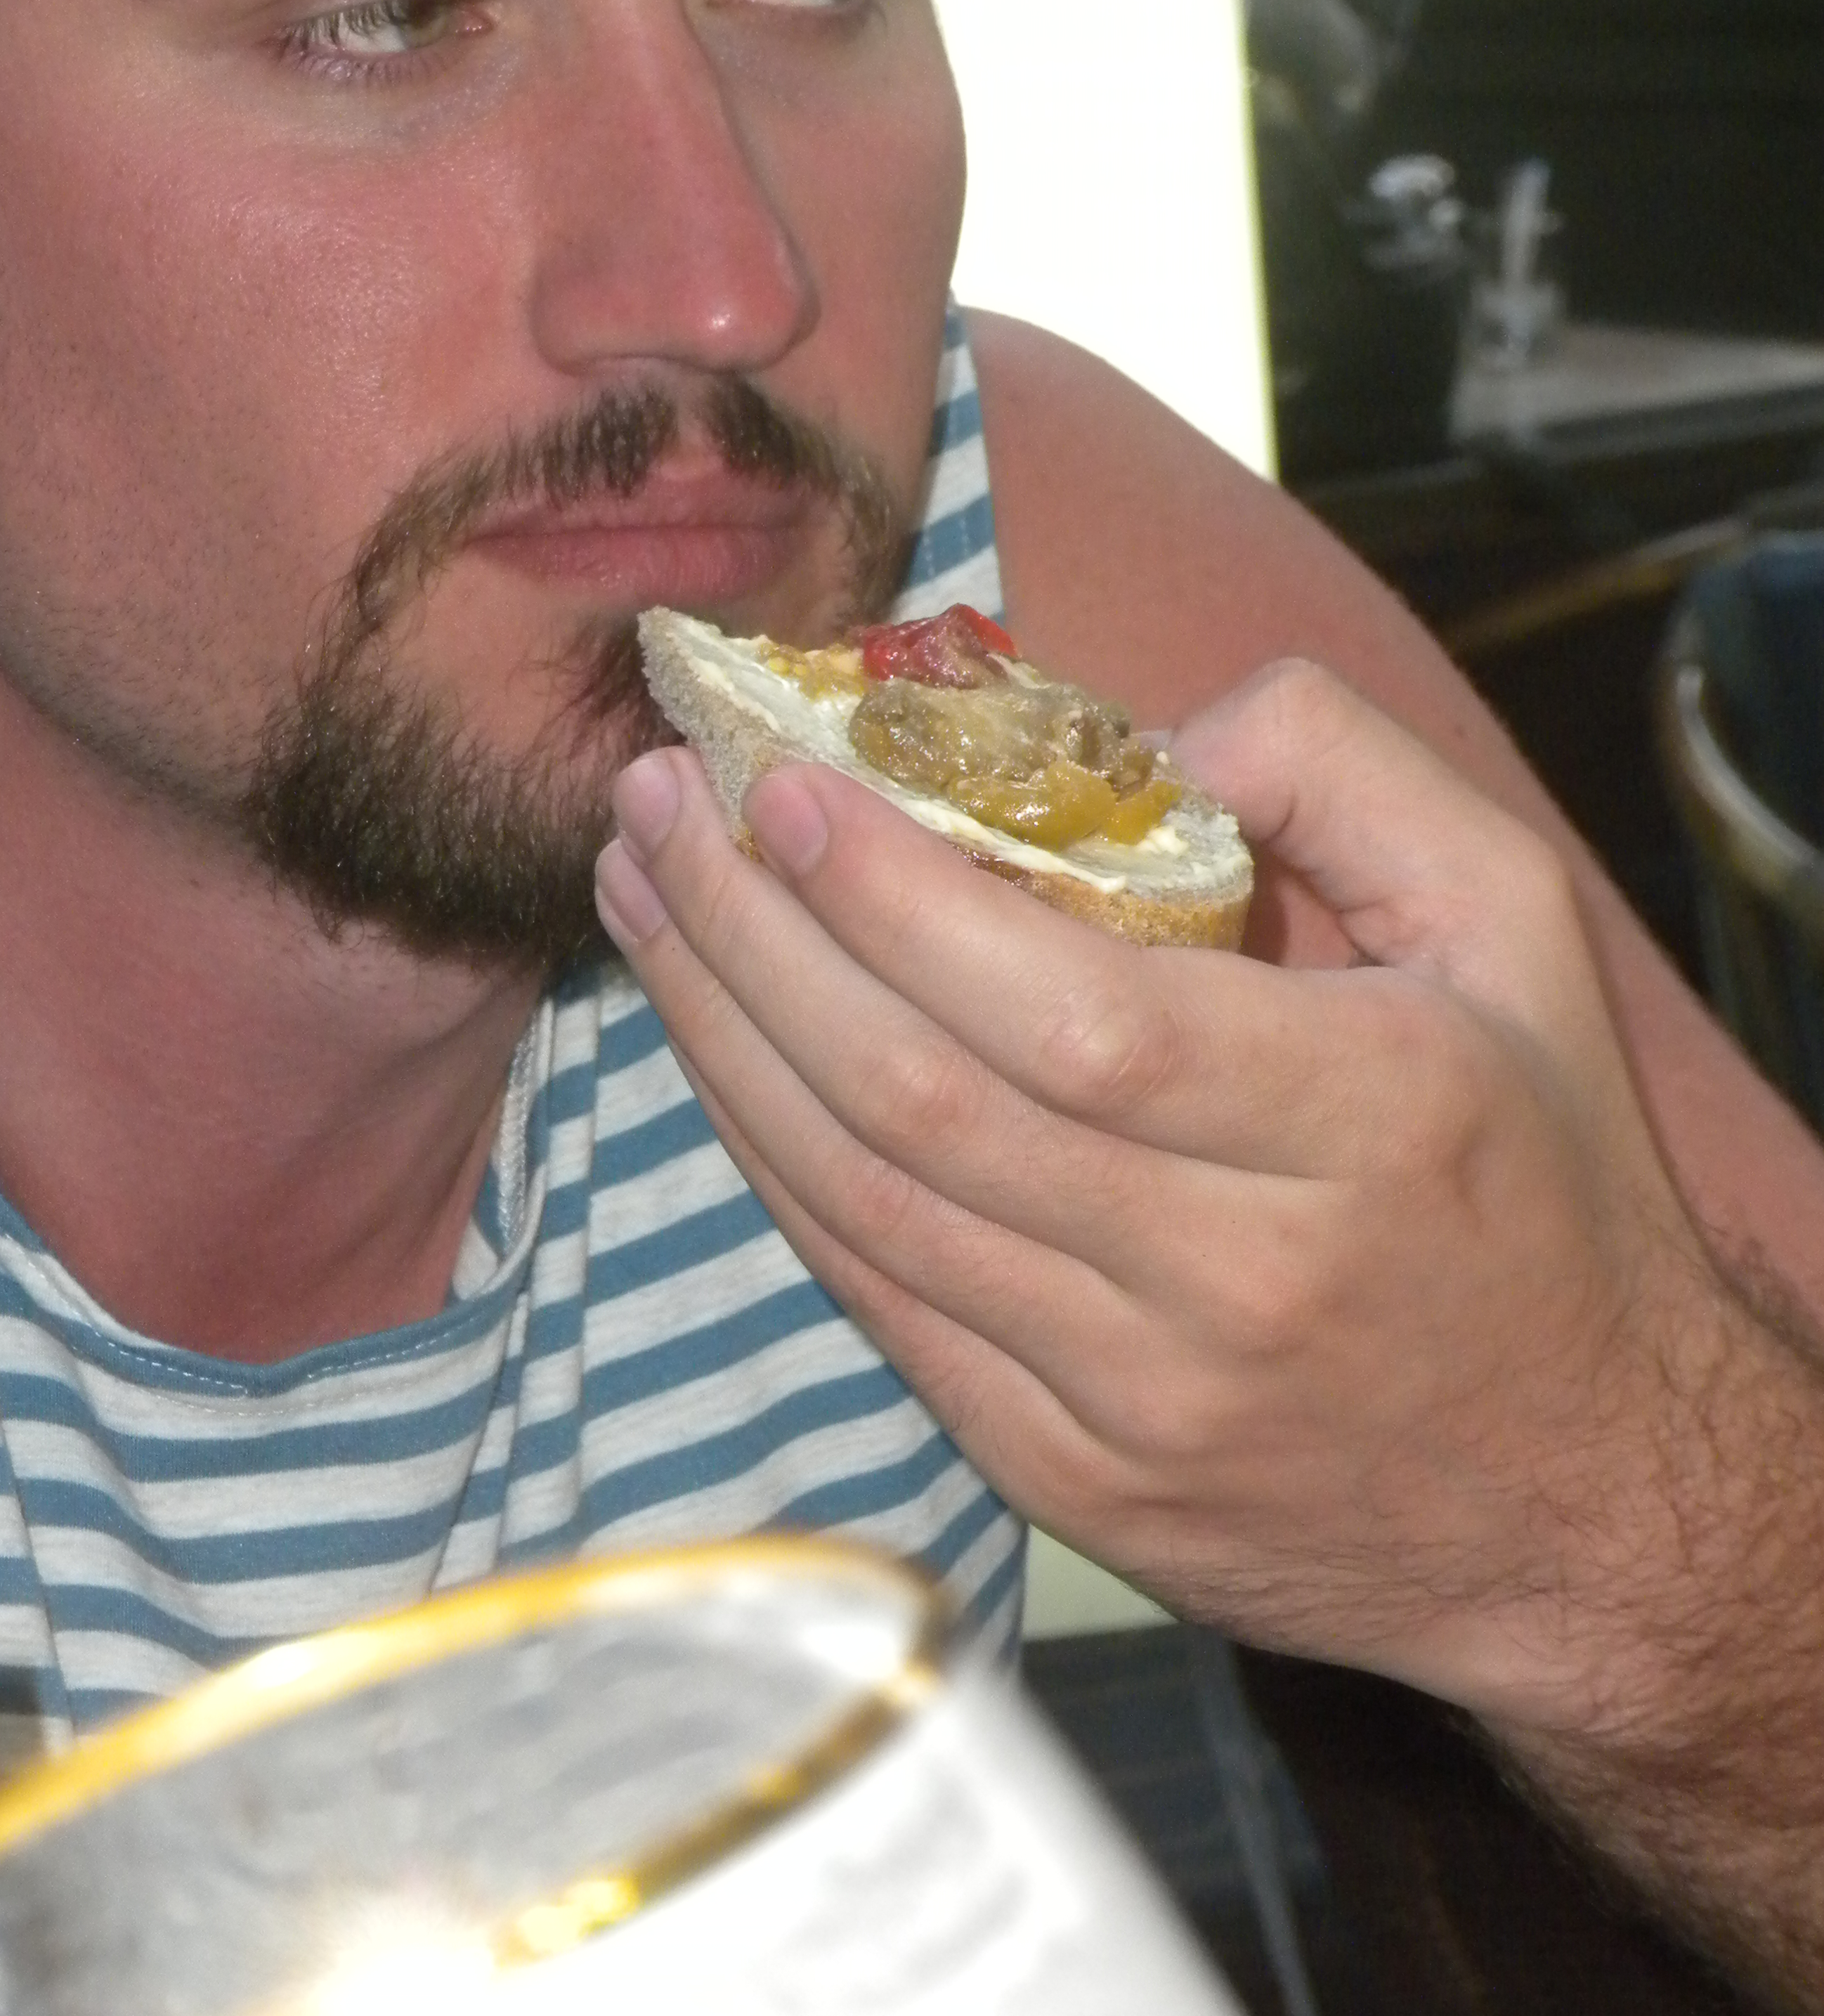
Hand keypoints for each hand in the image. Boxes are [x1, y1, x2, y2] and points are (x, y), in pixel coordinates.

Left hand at [597, 660, 1740, 1734]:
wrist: (1592, 1507)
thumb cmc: (1542, 1176)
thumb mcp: (1516, 923)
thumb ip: (1342, 769)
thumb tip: (1129, 729)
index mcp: (1365, 1121)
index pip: (1076, 1012)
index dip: (897, 899)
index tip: (780, 782)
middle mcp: (1241, 1282)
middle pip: (924, 1103)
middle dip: (751, 937)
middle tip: (654, 804)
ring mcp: (1141, 1411)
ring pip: (866, 1207)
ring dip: (723, 1039)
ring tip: (645, 897)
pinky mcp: (1073, 1489)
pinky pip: (879, 1307)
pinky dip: (775, 1169)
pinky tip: (719, 1052)